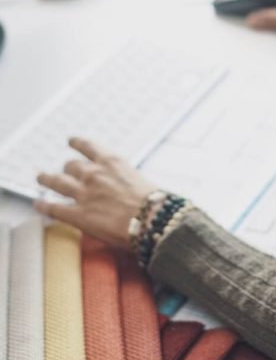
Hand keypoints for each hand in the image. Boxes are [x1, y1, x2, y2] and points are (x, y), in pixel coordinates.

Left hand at [34, 137, 158, 247]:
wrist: (150, 218)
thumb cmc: (152, 201)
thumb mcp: (138, 178)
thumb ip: (123, 178)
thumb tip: (122, 184)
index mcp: (111, 161)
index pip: (88, 146)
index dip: (77, 143)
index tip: (71, 140)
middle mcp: (94, 174)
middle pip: (71, 166)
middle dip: (66, 168)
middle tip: (63, 170)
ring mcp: (84, 194)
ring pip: (57, 182)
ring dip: (46, 179)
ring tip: (41, 177)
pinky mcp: (78, 215)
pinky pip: (54, 208)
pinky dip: (44, 206)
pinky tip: (39, 205)